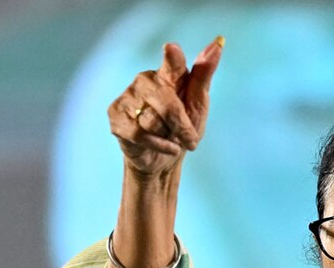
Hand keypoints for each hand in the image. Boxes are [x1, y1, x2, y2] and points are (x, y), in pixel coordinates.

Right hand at [107, 38, 222, 176]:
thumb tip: (217, 44)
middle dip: (183, 127)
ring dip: (168, 136)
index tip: (172, 48)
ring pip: (153, 121)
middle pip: (168, 105)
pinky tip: (163, 146)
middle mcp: (145, 80)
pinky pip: (140, 133)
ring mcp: (128, 97)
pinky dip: (158, 145)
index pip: (172, 63)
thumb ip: (204, 75)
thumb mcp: (198, 103)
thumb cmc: (183, 127)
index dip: (172, 58)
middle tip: (190, 138)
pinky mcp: (116, 116)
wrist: (165, 157)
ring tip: (167, 136)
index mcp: (168, 74)